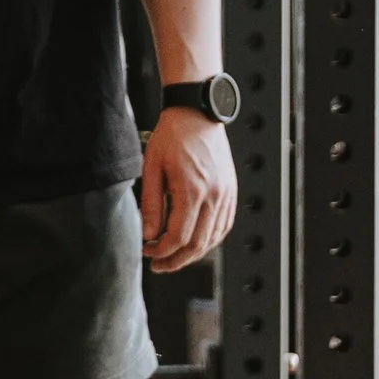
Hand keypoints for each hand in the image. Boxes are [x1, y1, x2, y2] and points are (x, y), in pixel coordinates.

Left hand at [141, 110, 236, 273]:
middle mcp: (214, 196)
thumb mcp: (152, 168)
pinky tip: (194, 242)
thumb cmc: (171, 137)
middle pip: (198, 244)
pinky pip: (224, 225)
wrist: (197, 113)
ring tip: (173, 257)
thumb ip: (151, 205)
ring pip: (213, 238)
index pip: (178, 237)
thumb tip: (148, 236)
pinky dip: (209, 239)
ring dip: (193, 253)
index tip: (147, 252)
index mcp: (192, 190)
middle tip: (158, 265)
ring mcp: (226, 194)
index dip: (161, 251)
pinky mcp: (231, 191)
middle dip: (176, 260)